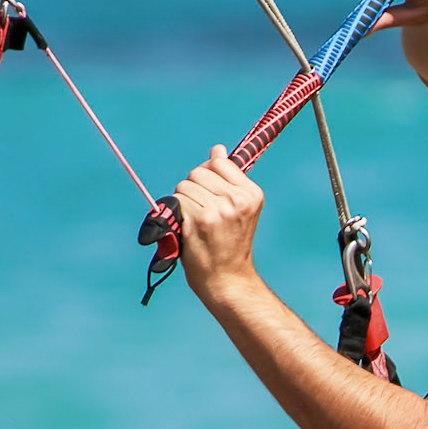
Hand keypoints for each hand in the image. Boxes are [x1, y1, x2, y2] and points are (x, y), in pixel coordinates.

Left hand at [173, 147, 263, 302]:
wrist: (227, 280)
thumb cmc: (229, 244)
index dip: (208, 176)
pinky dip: (176, 214)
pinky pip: (177, 201)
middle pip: (198, 171)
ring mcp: (219, 209)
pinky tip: (189, 229)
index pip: (218, 162)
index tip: (213, 197)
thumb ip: (226, 178)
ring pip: (184, 185)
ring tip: (197, 223)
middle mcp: (238, 199)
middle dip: (194, 189)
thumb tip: (217, 149)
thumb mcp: (237, 209)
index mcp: (251, 193)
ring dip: (183, 202)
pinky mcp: (200, 220)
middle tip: (204, 214)